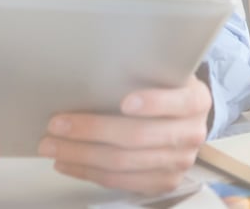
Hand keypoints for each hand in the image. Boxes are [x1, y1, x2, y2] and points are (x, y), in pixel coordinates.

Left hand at [38, 74, 210, 194]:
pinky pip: (119, 182)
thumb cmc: (163, 90)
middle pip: (138, 137)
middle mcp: (192, 134)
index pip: (178, 103)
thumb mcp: (164, 74)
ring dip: (81, 155)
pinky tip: (67, 162)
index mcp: (197, 101)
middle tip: (57, 124)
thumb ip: (144, 71)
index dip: (153, 103)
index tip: (124, 101)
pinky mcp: (164, 182)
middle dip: (92, 130)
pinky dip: (87, 172)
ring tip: (51, 145)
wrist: (184, 120)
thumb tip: (94, 67)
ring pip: (122, 163)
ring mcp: (179, 162)